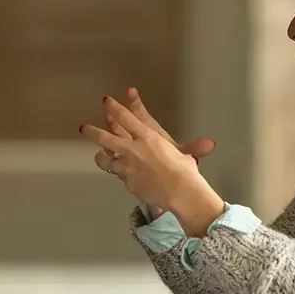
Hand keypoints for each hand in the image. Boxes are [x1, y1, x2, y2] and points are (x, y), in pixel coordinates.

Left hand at [81, 96, 224, 235]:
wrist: (180, 192)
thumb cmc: (186, 171)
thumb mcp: (186, 156)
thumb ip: (192, 149)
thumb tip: (211, 145)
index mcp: (148, 137)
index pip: (127, 118)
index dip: (115, 108)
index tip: (107, 101)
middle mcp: (134, 149)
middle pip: (106, 137)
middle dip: (93, 132)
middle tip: (83, 128)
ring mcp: (127, 166)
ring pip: (106, 160)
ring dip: (101, 158)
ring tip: (98, 156)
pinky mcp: (126, 181)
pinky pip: (119, 176)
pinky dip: (120, 174)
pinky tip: (121, 175)